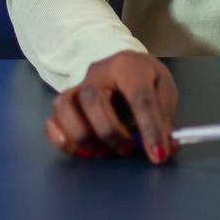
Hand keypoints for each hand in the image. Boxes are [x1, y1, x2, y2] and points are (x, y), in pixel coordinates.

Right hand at [44, 51, 178, 163]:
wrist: (122, 65)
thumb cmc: (144, 78)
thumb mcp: (164, 90)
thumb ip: (166, 118)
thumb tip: (168, 148)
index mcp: (129, 65)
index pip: (139, 96)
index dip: (150, 128)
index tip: (159, 154)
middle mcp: (98, 72)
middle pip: (93, 99)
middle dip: (112, 132)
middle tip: (129, 150)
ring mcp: (77, 86)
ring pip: (65, 107)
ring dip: (84, 137)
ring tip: (104, 151)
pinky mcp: (64, 103)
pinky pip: (52, 121)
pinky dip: (63, 140)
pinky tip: (84, 151)